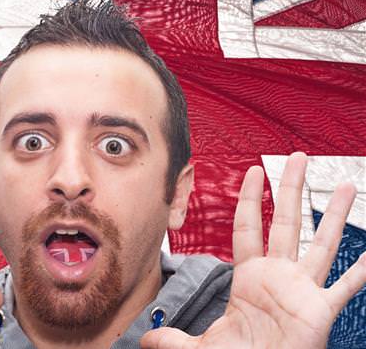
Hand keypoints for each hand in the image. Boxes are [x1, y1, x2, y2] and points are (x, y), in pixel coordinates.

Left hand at [142, 152, 365, 347]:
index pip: (249, 226)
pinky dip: (361, 270)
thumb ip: (173, 339)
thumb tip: (144, 340)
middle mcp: (278, 276)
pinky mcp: (321, 309)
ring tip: (347, 186)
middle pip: (286, 222)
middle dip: (291, 188)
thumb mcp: (201, 347)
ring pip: (321, 243)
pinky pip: (346, 285)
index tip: (254, 171)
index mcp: (249, 277)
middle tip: (298, 158)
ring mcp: (302, 289)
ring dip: (335, 215)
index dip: (250, 198)